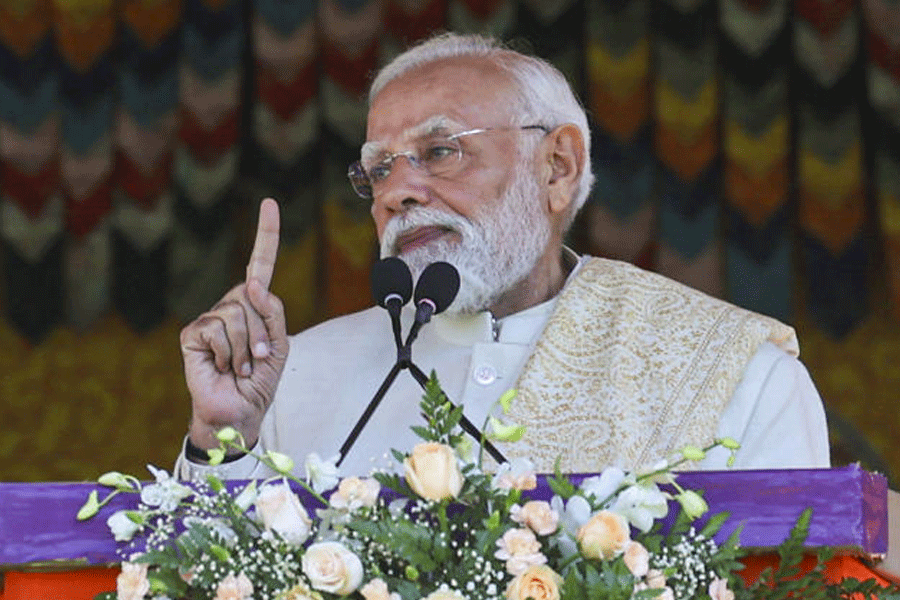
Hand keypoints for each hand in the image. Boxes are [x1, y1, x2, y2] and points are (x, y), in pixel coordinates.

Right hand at [180, 198, 288, 451]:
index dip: (266, 234)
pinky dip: (229, 352)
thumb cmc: (260, 381)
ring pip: (238, 312)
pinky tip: (223, 367)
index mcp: (253, 305)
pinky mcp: (193, 334)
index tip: (269, 202)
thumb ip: (273, 312)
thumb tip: (252, 285)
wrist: (239, 412)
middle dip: (264, 331)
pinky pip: (218, 328)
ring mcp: (209, 318)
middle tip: (259, 359)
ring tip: (242, 366)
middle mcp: (230, 305)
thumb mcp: (280, 345)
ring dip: (248, 346)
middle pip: (254, 295)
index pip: (259, 264)